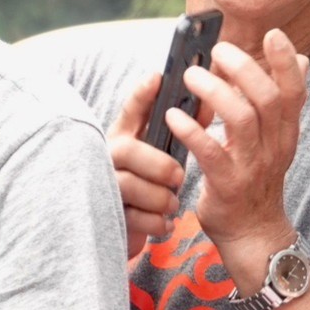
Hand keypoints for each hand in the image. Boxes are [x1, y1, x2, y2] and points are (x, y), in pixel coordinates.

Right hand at [108, 73, 189, 255]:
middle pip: (128, 150)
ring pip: (132, 186)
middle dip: (159, 165)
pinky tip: (163, 222)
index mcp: (123, 137)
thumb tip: (207, 106)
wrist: (127, 231)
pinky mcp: (107, 216)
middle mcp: (107, 157)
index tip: (157, 78)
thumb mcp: (160, 157)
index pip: (130, 111)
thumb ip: (179, 134)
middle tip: (178, 177)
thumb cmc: (148, 188)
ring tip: (170, 204)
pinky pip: (137, 218)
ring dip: (162, 199)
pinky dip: (158, 222)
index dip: (141, 94)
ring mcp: (103, 186)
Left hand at [177, 30, 308, 279]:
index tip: (272, 34)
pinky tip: (172, 116)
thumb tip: (301, 59)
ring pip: (241, 119)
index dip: (285, 61)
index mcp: (286, 132)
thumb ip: (282, 102)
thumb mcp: (277, 139)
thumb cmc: (257, 179)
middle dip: (243, 68)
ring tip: (190, 76)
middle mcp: (275, 146)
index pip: (295, 90)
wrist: (253, 233)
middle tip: (217, 50)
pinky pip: (210, 152)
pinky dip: (191, 130)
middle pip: (267, 97)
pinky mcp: (227, 185)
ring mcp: (252, 166)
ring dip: (214, 92)